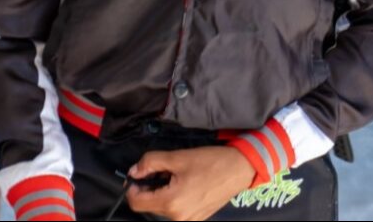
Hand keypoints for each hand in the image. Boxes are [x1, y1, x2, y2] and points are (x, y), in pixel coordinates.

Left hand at [125, 145, 256, 220]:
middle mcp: (177, 218)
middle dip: (150, 188)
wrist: (240, 169)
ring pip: (163, 208)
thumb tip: (134, 171)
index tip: (138, 174)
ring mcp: (188, 221)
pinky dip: (174, 199)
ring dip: (163, 193)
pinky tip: (187, 185)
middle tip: (163, 170)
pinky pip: (176, 211)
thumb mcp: (178, 157)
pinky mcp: (197, 219)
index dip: (132, 187)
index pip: (136, 202)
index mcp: (171, 203)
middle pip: (149, 205)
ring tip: (178, 177)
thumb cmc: (210, 162)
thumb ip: (151, 162)